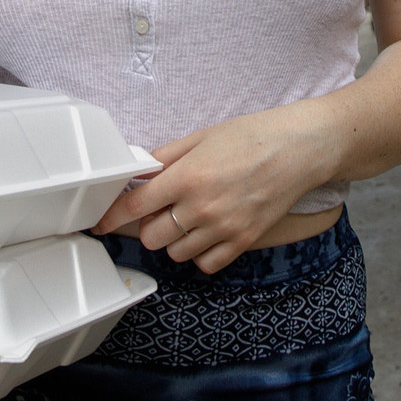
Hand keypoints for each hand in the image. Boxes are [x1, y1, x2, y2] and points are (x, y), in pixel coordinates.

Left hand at [90, 103, 338, 273]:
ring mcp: (224, 228)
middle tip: (161, 208)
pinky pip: (206, 264)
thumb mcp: (202, 137)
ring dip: (174, 239)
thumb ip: (166, 157)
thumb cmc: (252, 136)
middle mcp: (202, 207)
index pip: (136, 206)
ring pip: (176, 253)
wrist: (299, 150)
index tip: (101, 223)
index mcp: (188, 176)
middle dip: (149, 224)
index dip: (112, 216)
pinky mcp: (243, 241)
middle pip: (152, 237)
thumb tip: (138, 173)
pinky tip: (206, 233)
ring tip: (188, 218)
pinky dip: (199, 253)